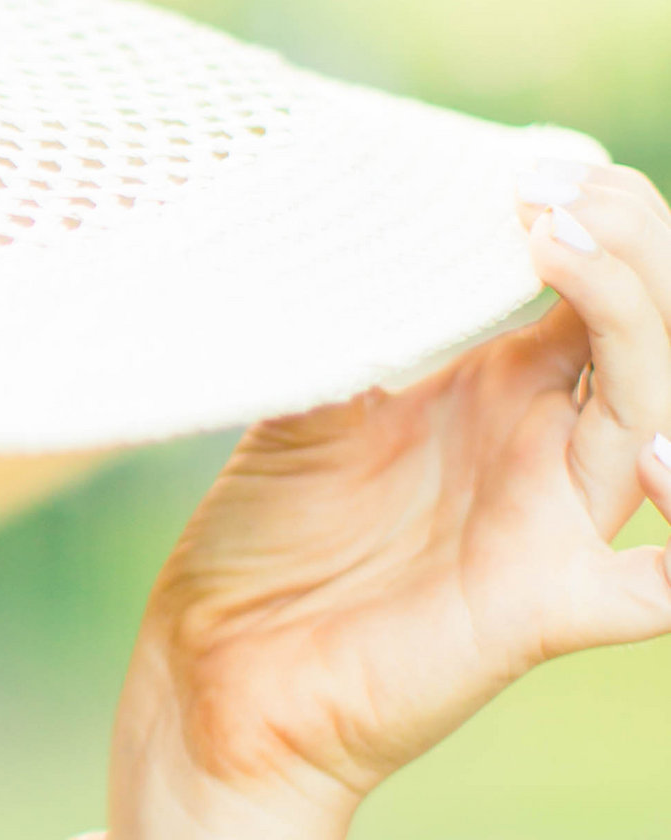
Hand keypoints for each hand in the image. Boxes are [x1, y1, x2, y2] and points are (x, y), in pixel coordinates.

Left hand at [117, 159, 670, 839]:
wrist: (215, 676)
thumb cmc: (262, 545)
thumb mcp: (303, 403)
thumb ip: (350, 317)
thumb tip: (345, 209)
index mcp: (503, 392)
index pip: (602, 285)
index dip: (595, 219)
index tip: (531, 163)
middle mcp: (548, 451)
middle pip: (650, 332)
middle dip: (628, 248)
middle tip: (554, 194)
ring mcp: (555, 527)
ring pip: (659, 417)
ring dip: (642, 330)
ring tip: (576, 258)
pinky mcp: (542, 609)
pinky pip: (654, 592)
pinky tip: (663, 470)